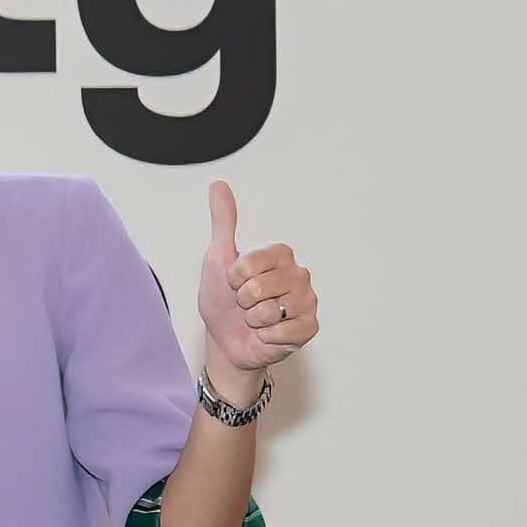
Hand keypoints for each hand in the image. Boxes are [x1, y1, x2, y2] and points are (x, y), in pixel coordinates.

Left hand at [195, 179, 318, 383]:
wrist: (225, 341)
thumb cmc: (223, 301)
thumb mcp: (217, 259)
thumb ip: (223, 222)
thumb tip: (218, 186)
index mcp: (280, 256)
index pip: (250, 264)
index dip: (234, 278)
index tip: (233, 282)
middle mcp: (298, 275)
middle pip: (260, 288)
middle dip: (243, 301)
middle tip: (244, 304)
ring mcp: (307, 301)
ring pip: (273, 311)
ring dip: (254, 320)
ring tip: (256, 319)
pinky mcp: (309, 327)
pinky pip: (284, 331)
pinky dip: (267, 336)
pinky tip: (267, 334)